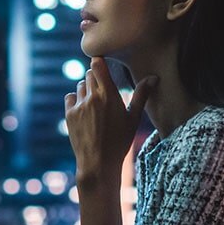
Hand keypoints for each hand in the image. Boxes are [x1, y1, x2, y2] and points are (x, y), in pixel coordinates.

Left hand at [65, 57, 155, 185]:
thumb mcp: (133, 118)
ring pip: (80, 85)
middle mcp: (92, 97)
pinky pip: (70, 97)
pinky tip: (85, 109)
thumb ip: (142, 95)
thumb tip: (154, 77)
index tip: (103, 63)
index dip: (99, 62)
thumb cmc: (120, 141)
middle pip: (88, 74)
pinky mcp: (69, 114)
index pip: (97, 65)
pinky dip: (76, 99)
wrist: (98, 163)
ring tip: (96, 103)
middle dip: (96, 77)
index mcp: (108, 95)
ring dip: (87, 89)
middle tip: (104, 89)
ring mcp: (79, 106)